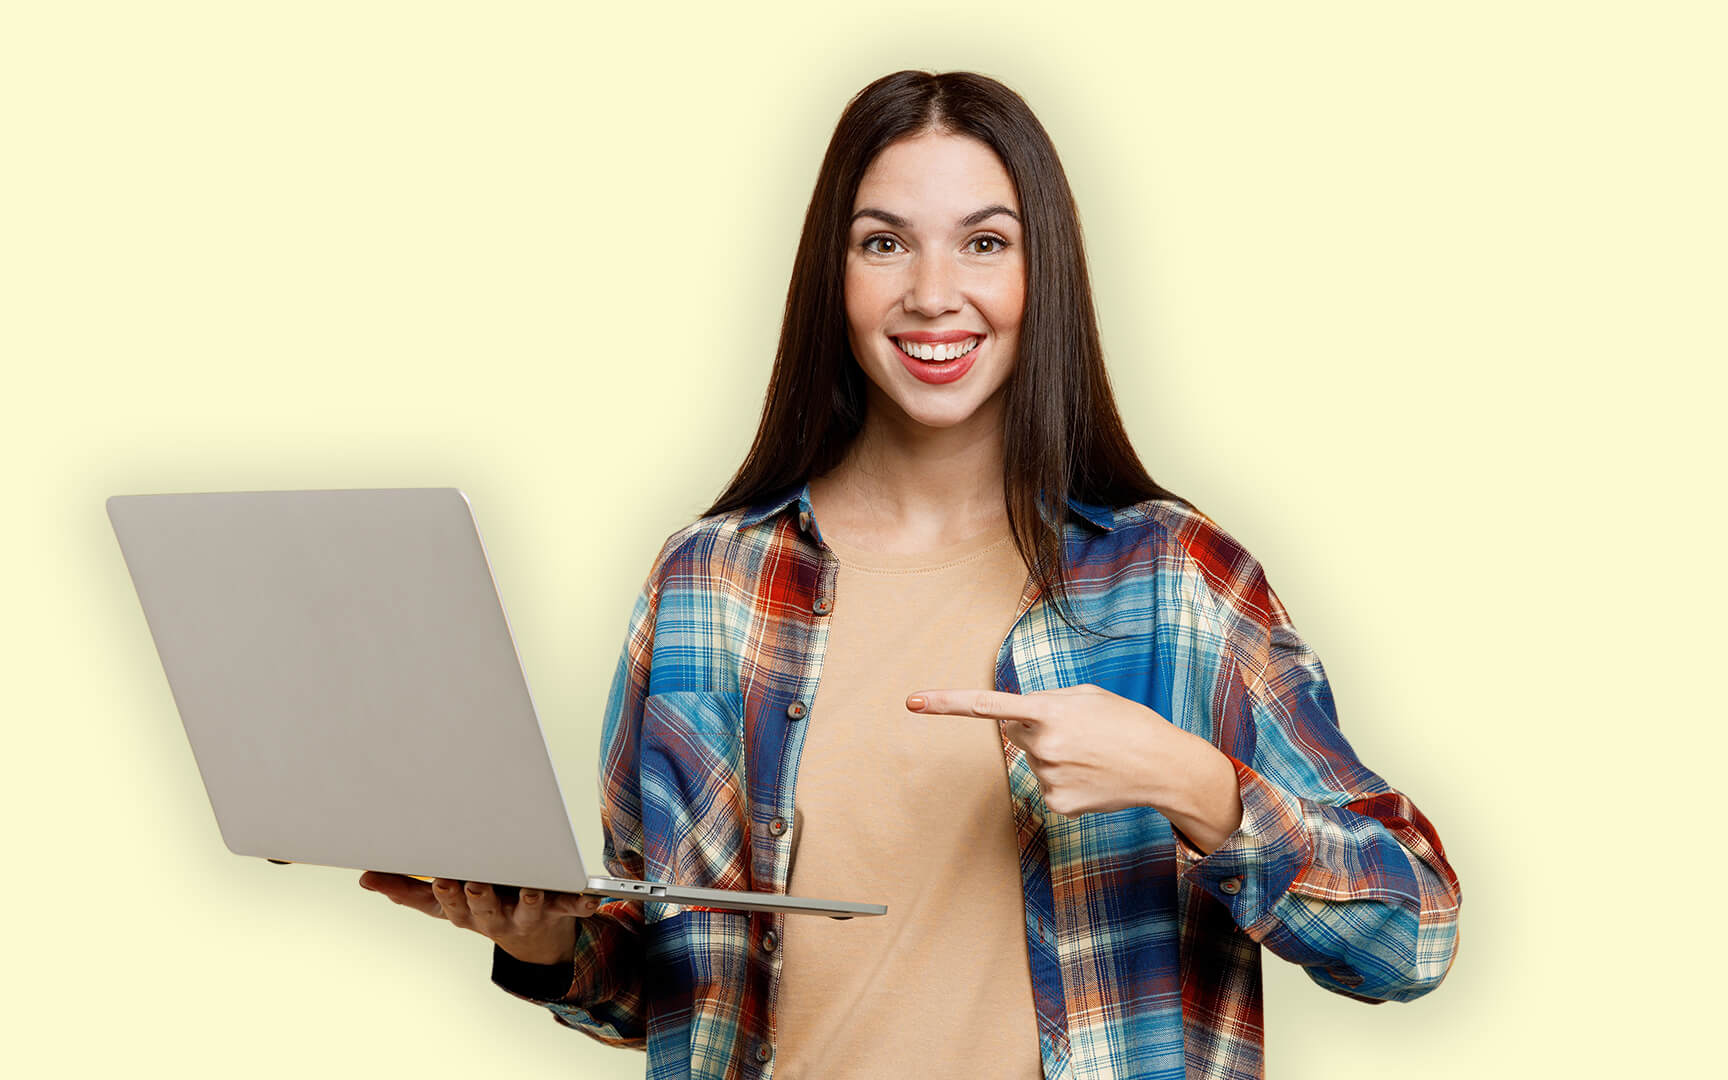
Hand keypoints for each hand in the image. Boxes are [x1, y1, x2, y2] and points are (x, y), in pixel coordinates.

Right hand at [359, 871, 604, 965]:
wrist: (535, 938)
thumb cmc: (483, 904)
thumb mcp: (444, 901)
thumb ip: (407, 889)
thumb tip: (365, 877)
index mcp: (462, 910)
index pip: (446, 906)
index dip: (443, 896)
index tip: (439, 879)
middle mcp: (492, 916)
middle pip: (482, 908)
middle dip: (476, 896)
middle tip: (472, 881)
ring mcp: (525, 914)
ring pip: (526, 908)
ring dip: (528, 899)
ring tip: (531, 887)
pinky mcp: (556, 909)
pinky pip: (570, 907)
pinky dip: (581, 903)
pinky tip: (592, 900)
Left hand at [904, 683, 1240, 845]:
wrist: (1164, 766)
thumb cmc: (1127, 723)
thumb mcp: (1087, 696)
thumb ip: (1045, 701)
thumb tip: (1013, 723)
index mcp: (1049, 711)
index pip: (987, 705)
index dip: (947, 703)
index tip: (913, 702)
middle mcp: (1043, 745)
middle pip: (1018, 732)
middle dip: (1041, 728)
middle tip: (1082, 732)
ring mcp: (1048, 778)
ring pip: (1034, 760)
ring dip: (1057, 754)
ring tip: (1095, 754)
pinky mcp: (1057, 804)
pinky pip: (1047, 785)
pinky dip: (1066, 780)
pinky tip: (1093, 777)